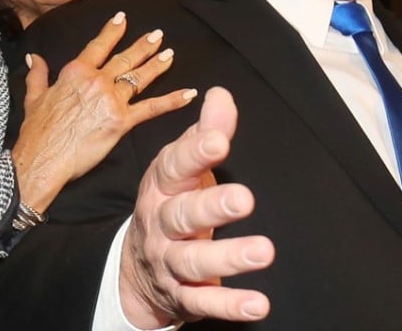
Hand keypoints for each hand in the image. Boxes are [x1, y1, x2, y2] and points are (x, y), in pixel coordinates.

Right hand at [12, 11, 197, 211]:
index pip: (98, 46)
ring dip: (157, 65)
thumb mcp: (33, 98)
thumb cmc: (37, 132)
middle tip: (158, 35)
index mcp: (76, 72)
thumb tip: (34, 57)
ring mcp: (111, 99)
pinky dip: (172, 100)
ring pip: (140, 77)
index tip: (123, 18)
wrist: (43, 158)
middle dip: (143, 46)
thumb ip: (38, 75)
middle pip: (124, 59)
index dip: (112, 32)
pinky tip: (188, 94)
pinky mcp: (122, 120)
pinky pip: (152, 107)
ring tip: (170, 54)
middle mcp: (97, 80)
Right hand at [119, 86, 273, 326]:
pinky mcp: (182, 296)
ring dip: (229, 257)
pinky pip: (204, 302)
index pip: (175, 166)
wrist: (137, 267)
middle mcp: (161, 223)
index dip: (196, 152)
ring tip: (264, 251)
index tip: (220, 141)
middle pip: (182, 215)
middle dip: (212, 207)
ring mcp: (168, 262)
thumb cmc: (172, 201)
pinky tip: (258, 303)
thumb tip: (221, 95)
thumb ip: (206, 132)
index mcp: (162, 186)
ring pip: (194, 261)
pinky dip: (230, 305)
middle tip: (245, 199)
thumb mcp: (182, 166)